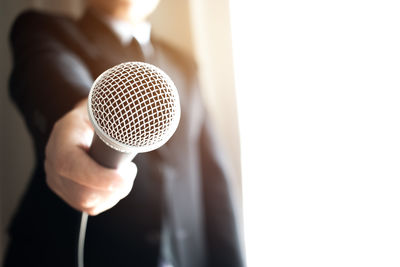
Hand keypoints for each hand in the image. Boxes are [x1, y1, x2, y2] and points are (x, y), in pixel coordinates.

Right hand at [44, 99, 136, 214]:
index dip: (100, 177)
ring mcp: (57, 179)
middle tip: (130, 171)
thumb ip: (121, 118)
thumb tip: (143, 127)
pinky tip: (116, 184)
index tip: (126, 175)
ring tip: (124, 175)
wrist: (88, 120)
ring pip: (88, 203)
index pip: (70, 164)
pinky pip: (89, 207)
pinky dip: (109, 199)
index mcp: (63, 135)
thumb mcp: (110, 108)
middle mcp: (53, 161)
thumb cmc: (103, 113)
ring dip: (114, 194)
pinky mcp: (66, 191)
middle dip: (114, 188)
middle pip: (82, 193)